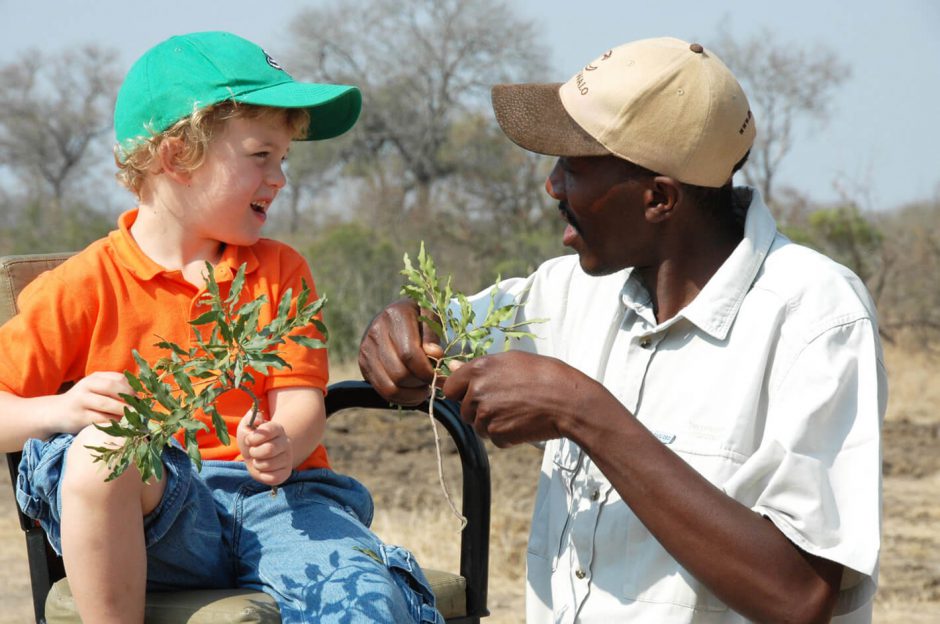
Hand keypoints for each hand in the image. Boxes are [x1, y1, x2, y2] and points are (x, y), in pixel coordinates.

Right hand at [57, 371, 133, 433]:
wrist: (56, 412)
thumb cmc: (84, 401)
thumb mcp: (96, 389)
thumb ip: (114, 389)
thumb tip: (140, 399)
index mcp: (94, 377)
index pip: (118, 378)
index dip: (132, 388)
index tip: (141, 399)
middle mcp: (86, 386)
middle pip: (112, 387)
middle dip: (129, 398)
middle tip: (140, 409)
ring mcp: (80, 400)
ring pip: (106, 404)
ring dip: (123, 411)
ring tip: (134, 418)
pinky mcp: (78, 416)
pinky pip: (99, 419)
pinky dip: (113, 422)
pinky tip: (121, 425)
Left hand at [237, 410, 292, 485]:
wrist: (254, 457)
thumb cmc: (250, 441)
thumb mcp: (246, 427)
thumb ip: (250, 418)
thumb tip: (258, 420)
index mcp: (277, 429)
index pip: (268, 431)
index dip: (254, 437)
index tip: (249, 440)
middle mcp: (286, 442)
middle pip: (269, 449)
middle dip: (255, 452)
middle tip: (253, 452)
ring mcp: (288, 458)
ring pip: (269, 465)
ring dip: (257, 464)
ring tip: (258, 460)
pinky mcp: (286, 473)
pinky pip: (272, 478)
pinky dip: (263, 475)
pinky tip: (264, 470)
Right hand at [359, 298, 443, 404]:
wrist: (395, 315)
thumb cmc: (419, 317)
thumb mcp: (431, 318)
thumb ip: (432, 336)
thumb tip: (435, 354)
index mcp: (395, 316)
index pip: (409, 354)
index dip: (426, 371)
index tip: (440, 377)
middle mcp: (376, 332)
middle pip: (399, 374)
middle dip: (420, 384)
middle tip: (433, 382)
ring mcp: (366, 349)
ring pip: (389, 386)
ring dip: (411, 395)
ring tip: (424, 389)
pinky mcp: (363, 364)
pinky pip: (382, 391)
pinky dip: (401, 398)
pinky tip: (413, 393)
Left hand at [443, 351, 614, 446]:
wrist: (567, 401)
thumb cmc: (544, 375)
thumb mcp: (511, 361)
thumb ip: (479, 366)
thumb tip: (452, 366)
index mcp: (479, 369)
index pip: (449, 387)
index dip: (460, 392)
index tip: (474, 394)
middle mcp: (477, 391)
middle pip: (463, 409)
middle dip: (478, 409)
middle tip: (506, 402)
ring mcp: (485, 414)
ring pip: (477, 425)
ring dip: (492, 422)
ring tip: (517, 410)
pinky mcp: (496, 434)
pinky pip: (493, 437)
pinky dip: (505, 434)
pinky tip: (522, 422)